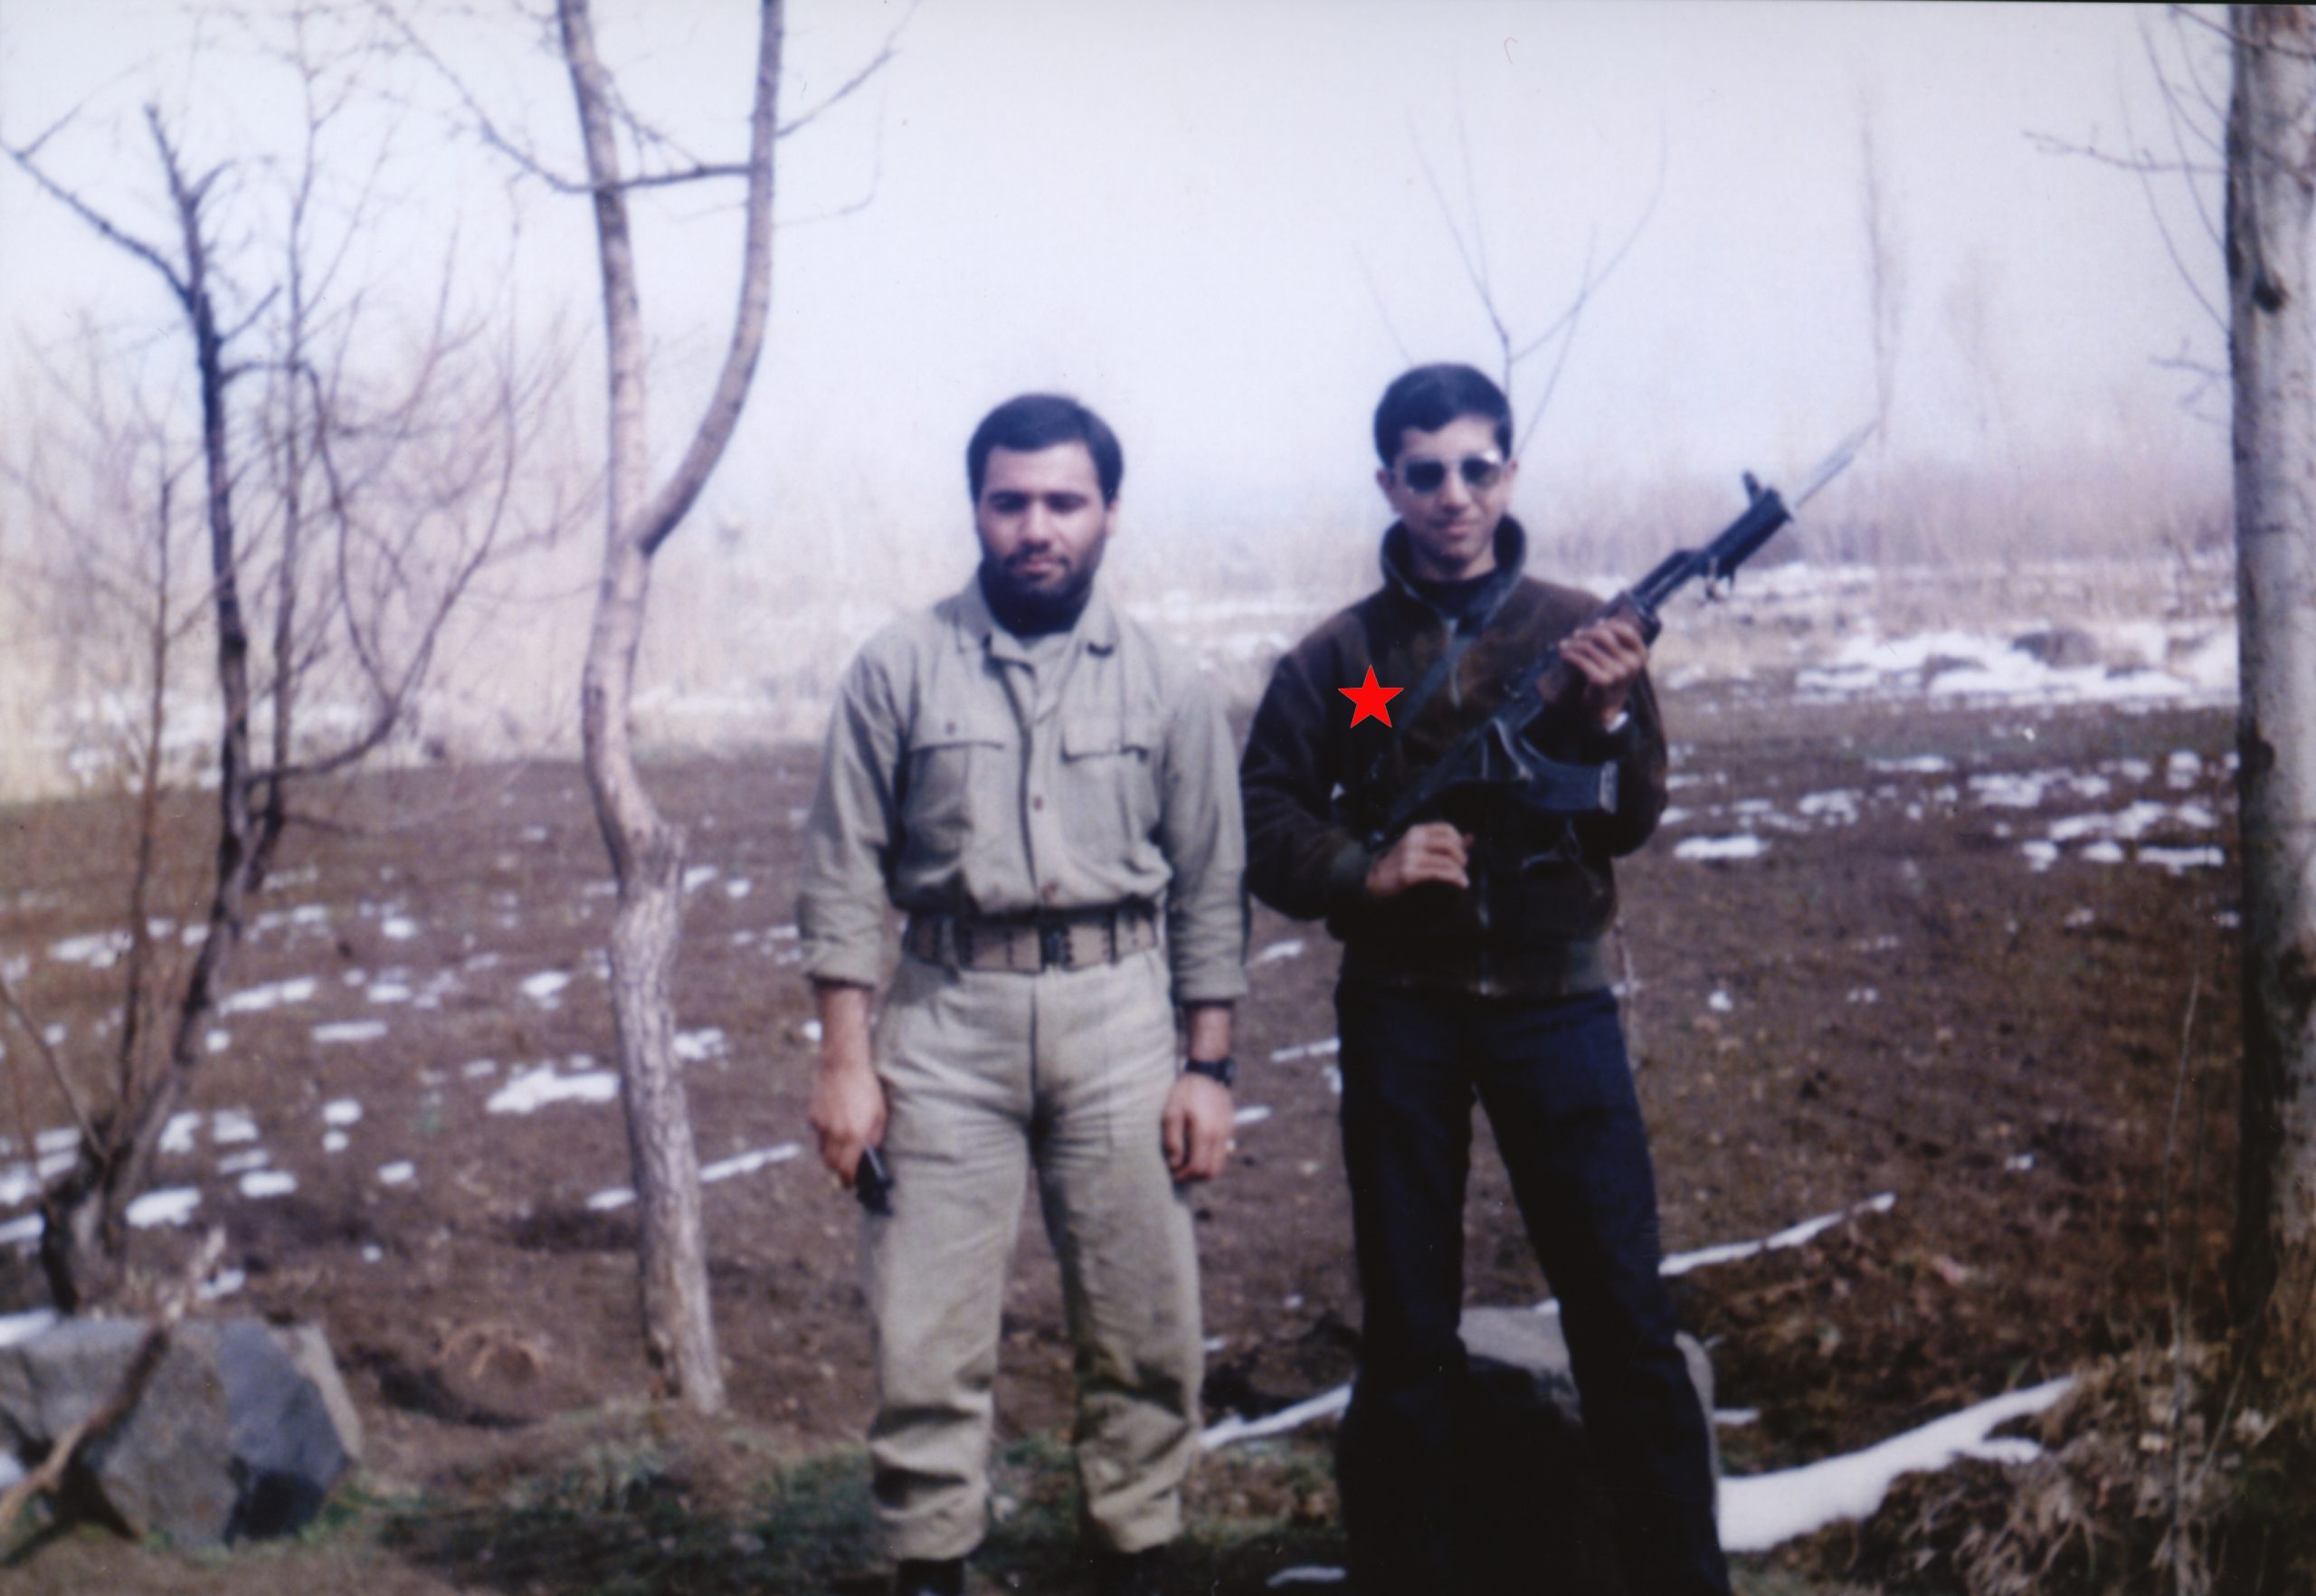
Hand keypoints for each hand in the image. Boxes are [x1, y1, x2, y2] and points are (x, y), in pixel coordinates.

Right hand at [809, 983, 884, 1184]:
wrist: (843, 1064)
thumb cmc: (867, 1088)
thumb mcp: (879, 1115)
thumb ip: (873, 1139)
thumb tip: (868, 1154)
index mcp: (853, 1136)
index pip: (846, 1170)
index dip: (848, 1180)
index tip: (851, 1184)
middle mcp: (835, 1134)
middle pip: (831, 1165)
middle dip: (839, 1170)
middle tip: (847, 1169)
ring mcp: (821, 1125)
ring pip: (822, 1151)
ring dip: (832, 1153)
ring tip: (843, 1145)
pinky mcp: (812, 1115)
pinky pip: (818, 1134)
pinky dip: (825, 1135)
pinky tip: (835, 1123)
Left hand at [1162, 1072, 1234, 1182]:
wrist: (1207, 1073)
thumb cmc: (1185, 1093)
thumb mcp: (1171, 1113)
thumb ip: (1172, 1141)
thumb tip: (1175, 1164)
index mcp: (1204, 1133)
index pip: (1198, 1168)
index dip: (1184, 1176)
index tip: (1172, 1174)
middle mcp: (1220, 1136)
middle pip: (1212, 1172)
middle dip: (1195, 1178)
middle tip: (1180, 1173)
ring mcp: (1228, 1133)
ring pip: (1220, 1166)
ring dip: (1203, 1170)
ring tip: (1186, 1163)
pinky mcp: (1230, 1130)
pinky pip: (1222, 1154)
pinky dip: (1210, 1159)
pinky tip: (1196, 1150)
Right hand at [1366, 821, 1471, 899]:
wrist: (1377, 880)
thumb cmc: (1403, 863)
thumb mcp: (1421, 848)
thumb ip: (1445, 843)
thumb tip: (1471, 838)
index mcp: (1417, 832)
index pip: (1447, 829)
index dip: (1459, 841)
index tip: (1461, 853)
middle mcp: (1413, 841)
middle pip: (1449, 844)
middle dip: (1461, 857)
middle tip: (1462, 867)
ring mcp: (1410, 857)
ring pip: (1446, 861)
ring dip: (1459, 872)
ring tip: (1463, 879)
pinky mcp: (1408, 874)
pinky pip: (1439, 874)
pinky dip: (1454, 879)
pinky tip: (1460, 884)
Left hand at [1559, 612, 1649, 726]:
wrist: (1604, 706)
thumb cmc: (1611, 677)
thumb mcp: (1620, 659)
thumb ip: (1614, 640)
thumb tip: (1600, 620)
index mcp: (1640, 656)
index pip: (1626, 630)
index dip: (1609, 624)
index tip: (1596, 625)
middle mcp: (1632, 664)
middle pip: (1603, 635)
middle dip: (1586, 633)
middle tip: (1576, 635)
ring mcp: (1618, 673)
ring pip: (1589, 647)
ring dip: (1573, 644)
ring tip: (1566, 645)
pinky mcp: (1602, 681)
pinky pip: (1581, 660)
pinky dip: (1569, 655)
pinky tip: (1564, 654)